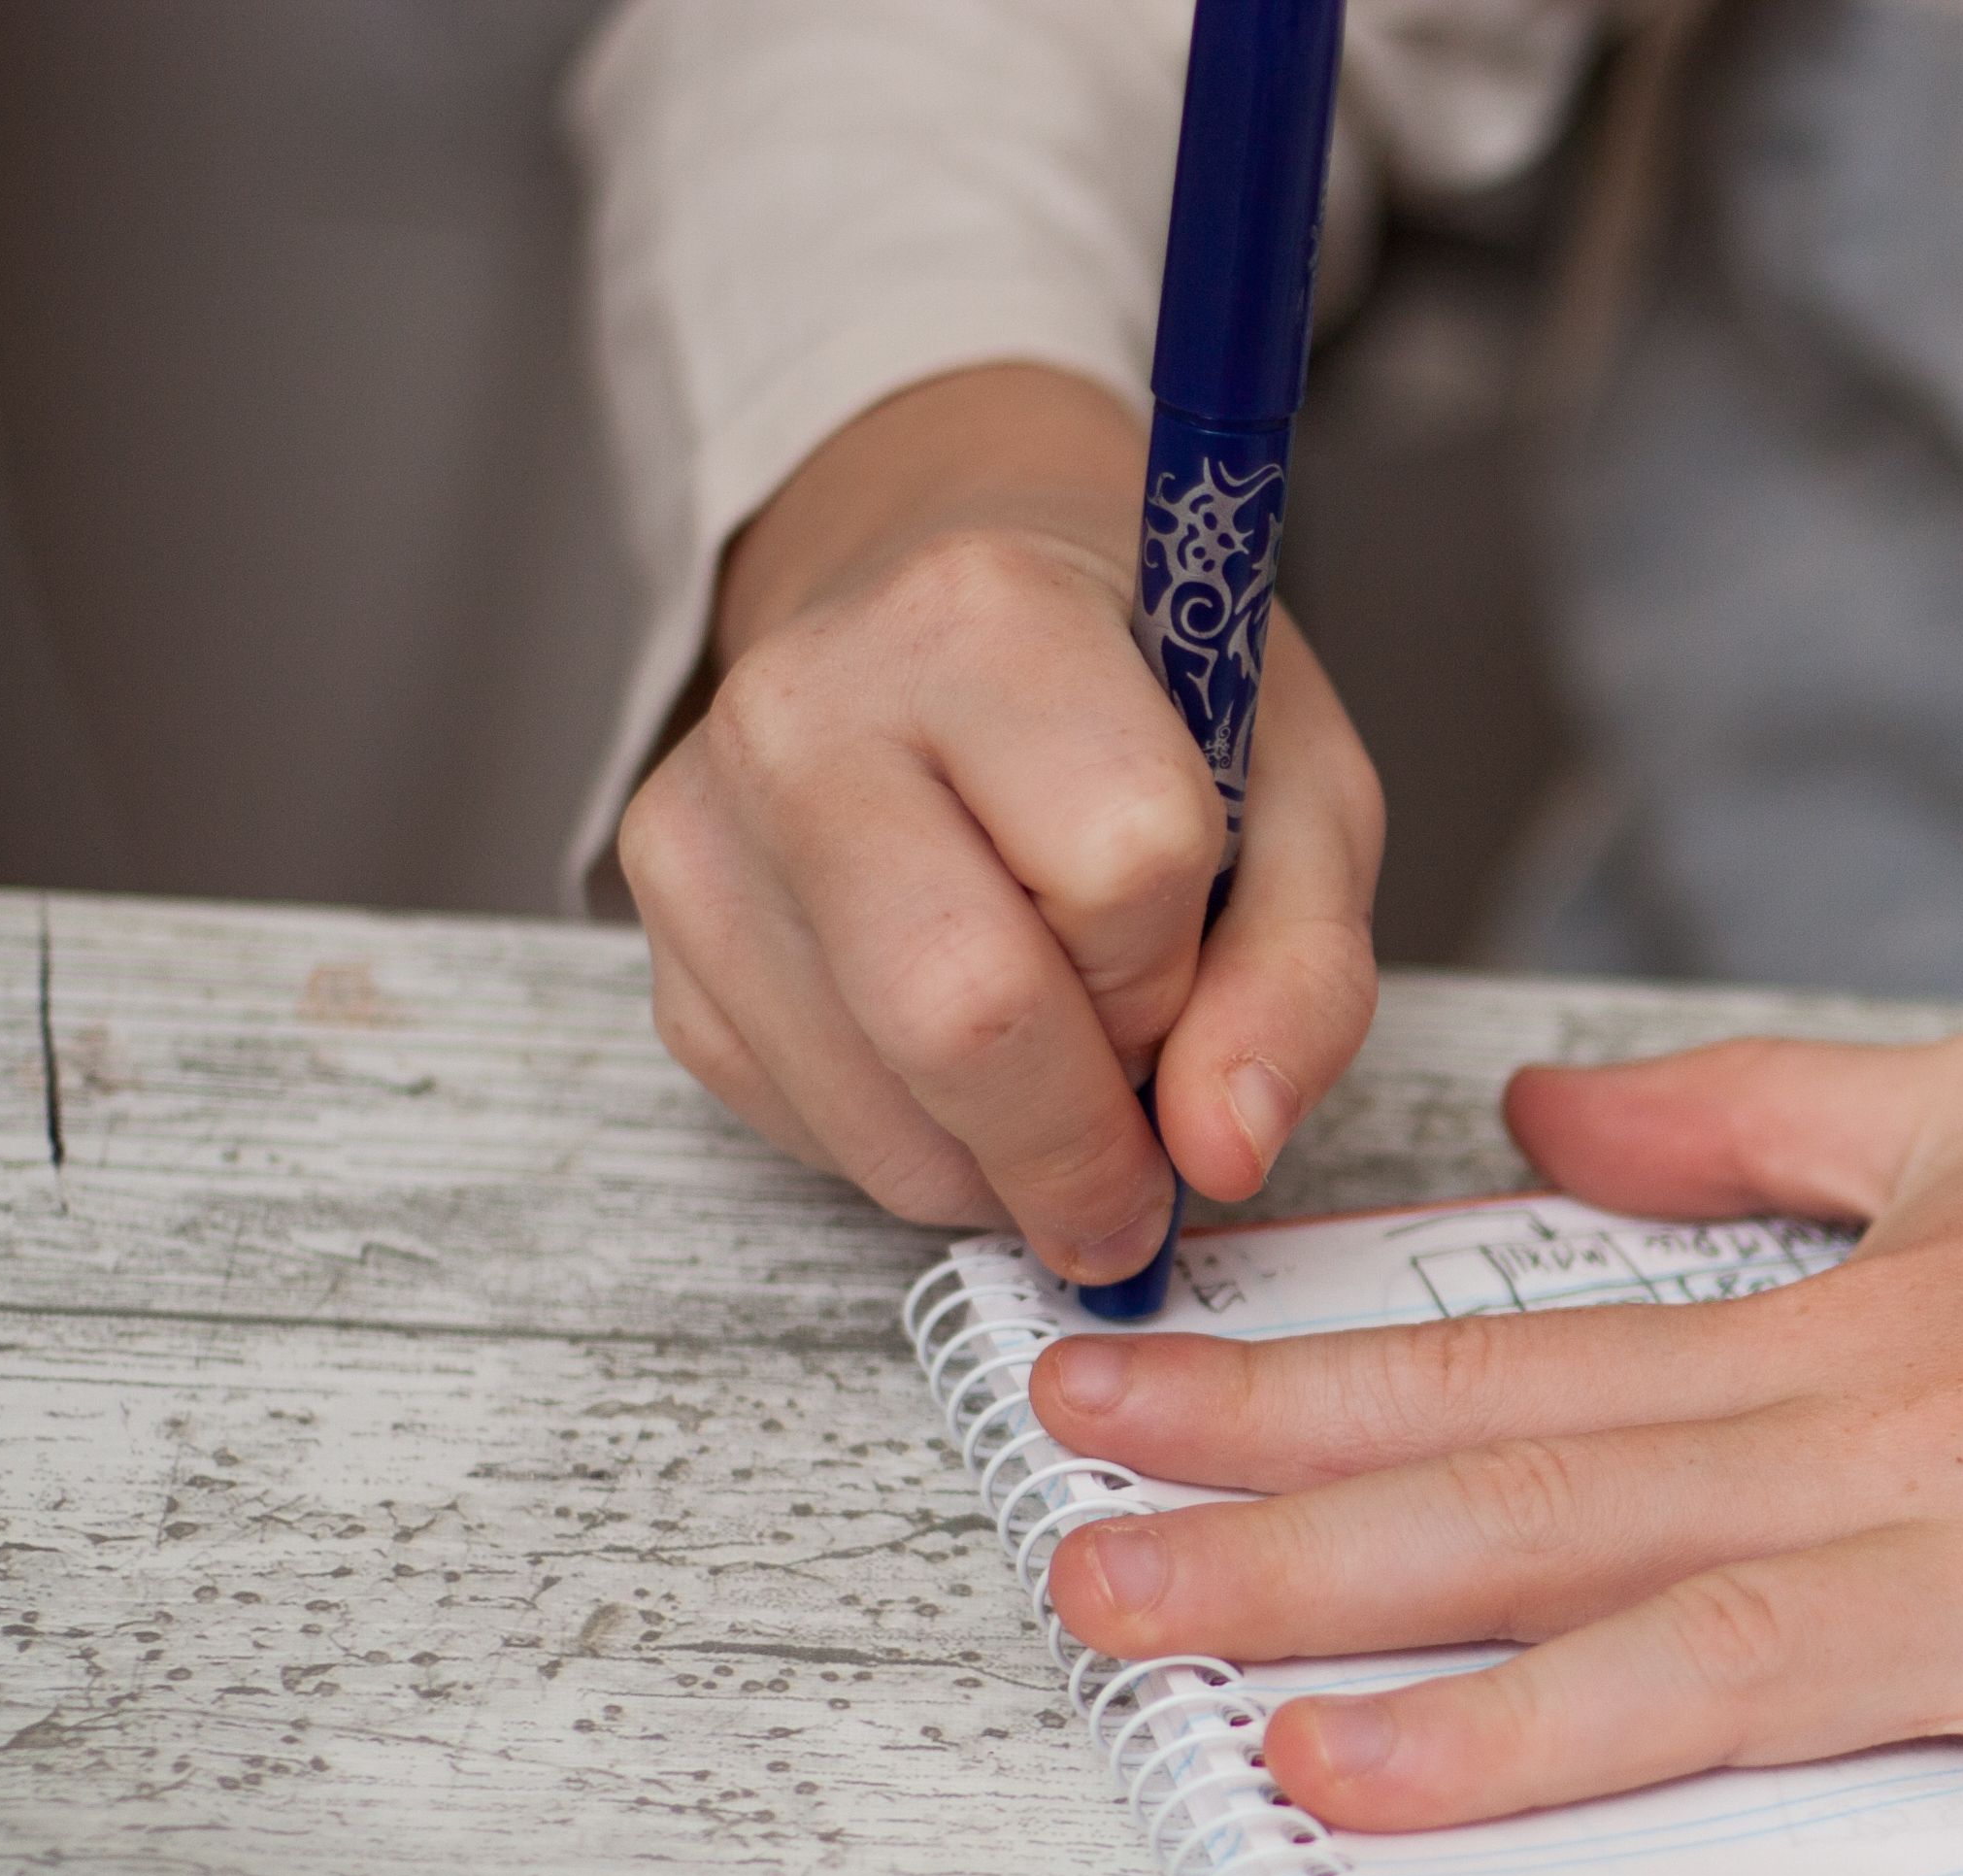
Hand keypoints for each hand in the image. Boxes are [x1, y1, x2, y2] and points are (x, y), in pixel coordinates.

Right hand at [619, 363, 1388, 1282]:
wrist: (959, 628)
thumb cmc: (1149, 705)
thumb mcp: (1301, 797)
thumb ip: (1301, 975)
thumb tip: (1224, 1151)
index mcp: (986, 618)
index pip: (1120, 868)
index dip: (1181, 968)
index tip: (1190, 961)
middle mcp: (806, 707)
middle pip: (961, 1014)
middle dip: (1084, 1144)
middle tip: (1143, 1170)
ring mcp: (701, 821)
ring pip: (879, 1110)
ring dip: (1005, 1165)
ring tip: (1061, 1082)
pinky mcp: (661, 931)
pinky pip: (803, 1127)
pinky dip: (919, 1149)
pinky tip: (958, 1063)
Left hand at [1034, 988, 1962, 1875]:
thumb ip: (1757, 1125)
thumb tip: (1544, 1126)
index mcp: (1858, 1335)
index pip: (1521, 1370)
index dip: (1287, 1400)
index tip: (1078, 1409)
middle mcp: (1917, 1445)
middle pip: (1569, 1508)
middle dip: (1304, 1557)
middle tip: (1077, 1602)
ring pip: (1758, 1653)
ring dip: (1536, 1731)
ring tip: (1322, 1786)